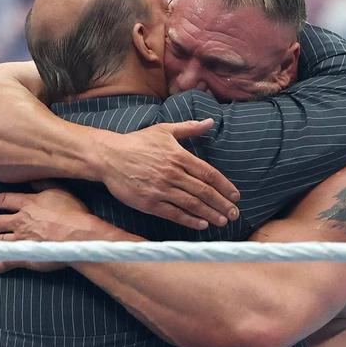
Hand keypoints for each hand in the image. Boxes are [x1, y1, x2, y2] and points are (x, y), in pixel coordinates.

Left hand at [0, 186, 101, 272]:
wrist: (78, 236)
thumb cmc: (73, 213)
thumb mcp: (60, 191)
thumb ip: (43, 183)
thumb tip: (31, 177)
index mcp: (27, 204)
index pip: (3, 200)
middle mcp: (20, 221)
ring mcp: (20, 240)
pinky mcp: (25, 256)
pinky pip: (7, 260)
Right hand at [98, 120, 239, 229]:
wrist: (109, 156)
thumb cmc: (137, 142)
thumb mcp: (164, 130)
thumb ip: (189, 128)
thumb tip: (210, 122)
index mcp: (178, 156)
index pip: (209, 174)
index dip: (225, 186)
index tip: (236, 196)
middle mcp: (172, 173)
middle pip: (204, 192)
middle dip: (222, 204)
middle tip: (235, 214)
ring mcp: (161, 189)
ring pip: (192, 204)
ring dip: (211, 214)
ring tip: (223, 221)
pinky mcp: (149, 203)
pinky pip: (174, 213)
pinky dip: (190, 220)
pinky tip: (202, 224)